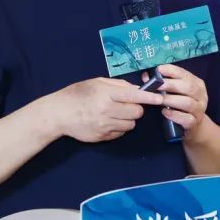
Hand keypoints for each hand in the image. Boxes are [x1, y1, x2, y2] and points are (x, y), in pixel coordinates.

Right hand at [49, 77, 163, 142]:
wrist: (59, 114)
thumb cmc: (78, 94)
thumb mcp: (97, 82)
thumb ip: (118, 85)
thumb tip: (137, 89)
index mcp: (106, 95)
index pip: (134, 96)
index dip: (149, 97)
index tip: (160, 98)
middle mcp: (107, 111)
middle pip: (136, 112)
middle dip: (136, 108)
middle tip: (127, 104)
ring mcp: (105, 125)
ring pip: (131, 124)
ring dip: (128, 118)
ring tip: (116, 112)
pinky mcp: (103, 137)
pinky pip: (121, 133)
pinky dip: (120, 127)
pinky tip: (109, 121)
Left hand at [143, 63, 207, 135]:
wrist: (194, 126)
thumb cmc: (181, 106)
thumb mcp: (176, 93)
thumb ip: (163, 84)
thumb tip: (146, 76)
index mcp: (197, 84)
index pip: (186, 74)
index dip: (172, 71)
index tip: (159, 69)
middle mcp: (201, 96)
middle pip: (189, 88)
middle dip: (171, 85)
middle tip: (156, 85)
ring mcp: (199, 110)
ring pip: (188, 103)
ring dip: (171, 100)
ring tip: (158, 100)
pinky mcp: (194, 123)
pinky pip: (186, 119)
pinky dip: (174, 115)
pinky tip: (165, 112)